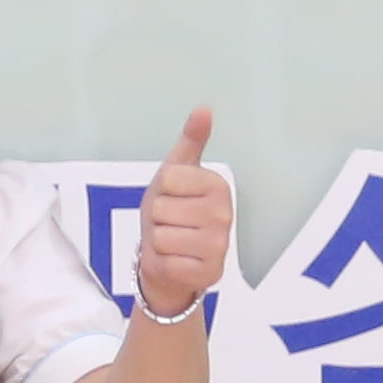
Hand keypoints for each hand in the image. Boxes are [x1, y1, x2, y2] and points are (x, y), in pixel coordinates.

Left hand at [132, 108, 229, 317]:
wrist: (168, 261)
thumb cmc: (171, 213)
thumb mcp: (174, 173)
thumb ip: (190, 141)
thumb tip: (204, 109)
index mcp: (218, 184)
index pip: (168, 179)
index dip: (161, 191)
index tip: (172, 199)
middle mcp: (225, 213)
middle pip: (161, 209)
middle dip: (157, 219)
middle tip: (170, 224)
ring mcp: (220, 245)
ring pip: (162, 236)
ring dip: (159, 242)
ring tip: (172, 242)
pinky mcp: (211, 272)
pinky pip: (169, 262)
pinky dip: (165, 264)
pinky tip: (176, 262)